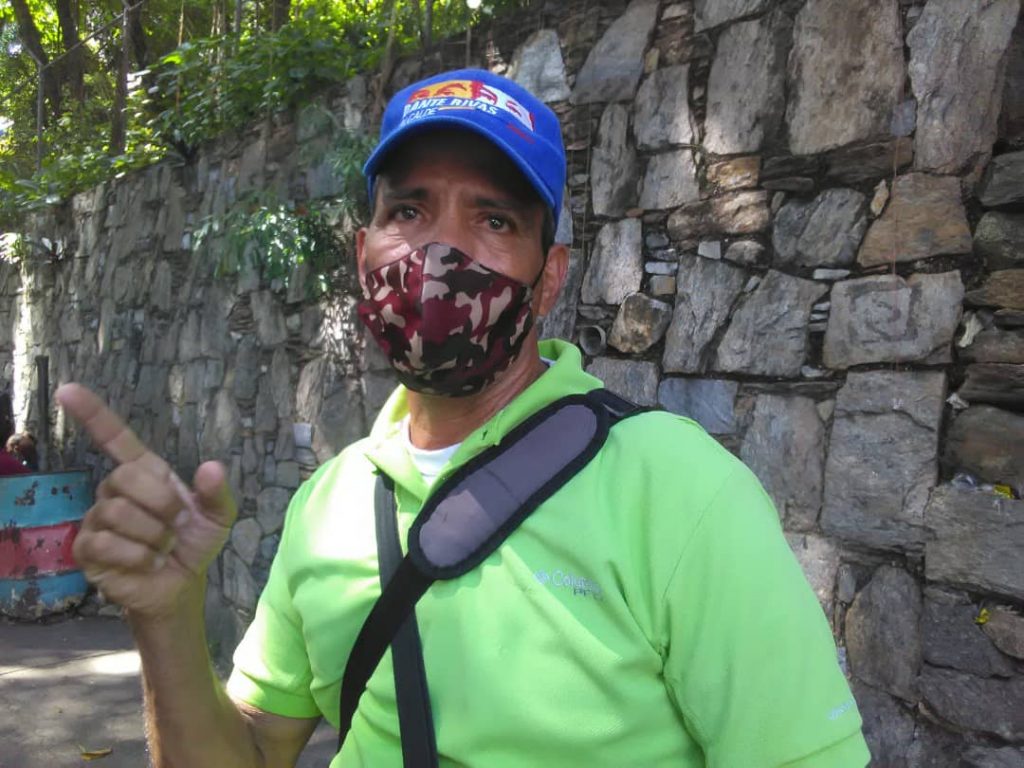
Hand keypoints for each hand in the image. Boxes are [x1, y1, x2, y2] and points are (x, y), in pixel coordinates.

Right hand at [57, 383, 236, 618]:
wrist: (180, 585)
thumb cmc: (194, 542)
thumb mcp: (218, 516)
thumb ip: (217, 492)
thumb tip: (212, 467)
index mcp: (146, 473)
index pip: (115, 438)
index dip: (92, 414)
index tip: (68, 390)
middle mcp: (116, 489)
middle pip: (127, 477)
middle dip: (162, 503)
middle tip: (178, 525)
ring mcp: (97, 518)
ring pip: (118, 512)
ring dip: (154, 535)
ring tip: (164, 548)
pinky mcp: (87, 548)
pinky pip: (107, 543)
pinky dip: (139, 556)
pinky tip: (149, 563)